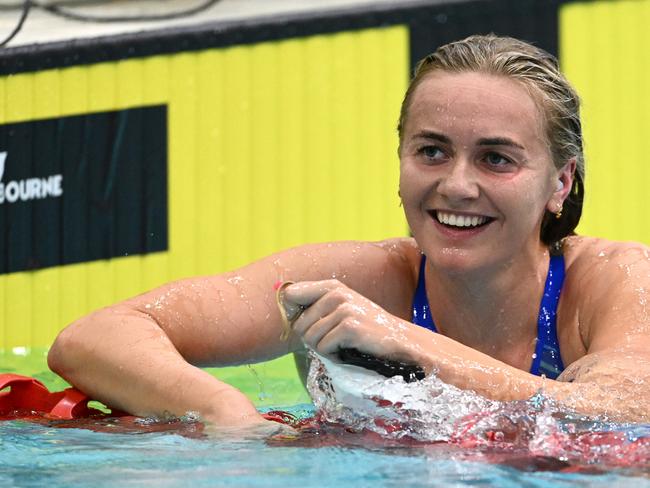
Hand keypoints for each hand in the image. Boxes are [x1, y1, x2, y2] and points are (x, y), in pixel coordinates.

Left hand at [281, 280, 415, 361]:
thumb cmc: (366, 329)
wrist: (400, 341)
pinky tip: (349, 351)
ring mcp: (344, 308)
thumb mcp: (341, 310)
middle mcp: (336, 293)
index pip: (290, 294)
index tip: (306, 324)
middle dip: (313, 339)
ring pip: (310, 338)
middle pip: (299, 324)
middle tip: (335, 340)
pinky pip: (323, 348)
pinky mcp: (350, 326)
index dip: (292, 314)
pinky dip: (334, 356)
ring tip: (344, 345)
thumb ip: (314, 306)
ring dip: (325, 349)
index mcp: (331, 286)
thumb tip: (283, 302)